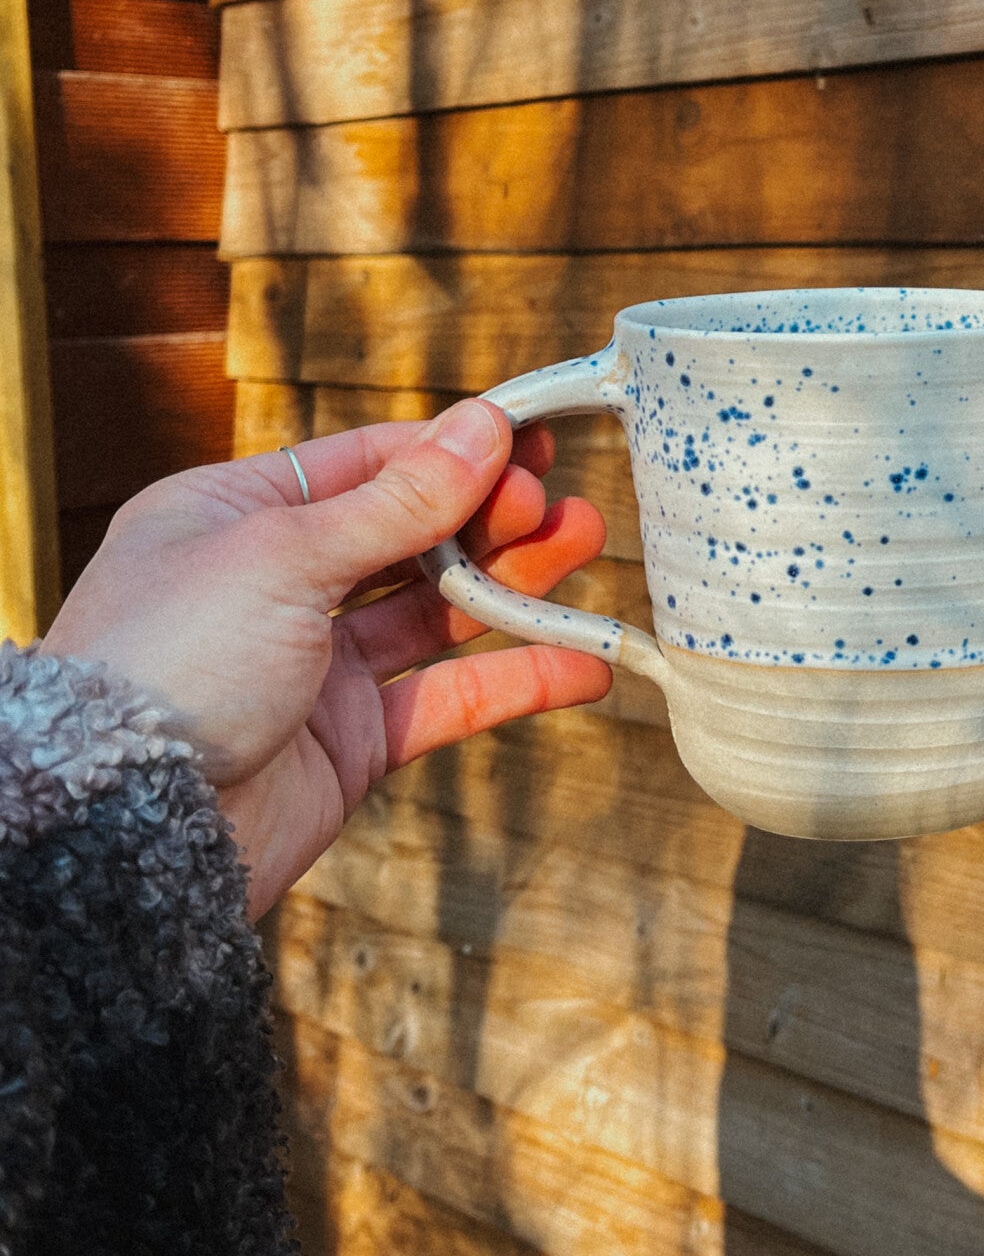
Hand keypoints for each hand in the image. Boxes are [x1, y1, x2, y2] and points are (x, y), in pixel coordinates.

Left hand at [43, 400, 611, 915]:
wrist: (124, 828)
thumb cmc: (169, 664)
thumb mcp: (284, 556)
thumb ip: (398, 502)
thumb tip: (483, 427)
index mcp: (232, 515)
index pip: (362, 463)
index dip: (449, 451)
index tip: (532, 438)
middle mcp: (273, 584)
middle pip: (408, 534)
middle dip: (491, 515)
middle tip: (561, 504)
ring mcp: (313, 665)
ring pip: (436, 612)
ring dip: (515, 584)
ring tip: (587, 550)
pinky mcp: (349, 742)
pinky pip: (446, 699)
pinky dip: (516, 680)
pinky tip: (583, 663)